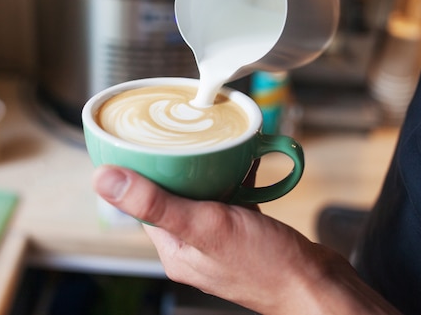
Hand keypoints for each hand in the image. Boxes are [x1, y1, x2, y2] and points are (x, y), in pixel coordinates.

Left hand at [93, 165, 401, 314]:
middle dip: (179, 164)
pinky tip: (243, 161)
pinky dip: (234, 177)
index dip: (141, 172)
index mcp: (174, 248)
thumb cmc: (267, 266)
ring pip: (203, 193)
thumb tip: (103, 180)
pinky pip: (229, 196)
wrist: (317, 284)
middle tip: (184, 135)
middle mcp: (192, 244)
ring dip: (208, 169)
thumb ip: (156, 203)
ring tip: (215, 144)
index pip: (144, 203)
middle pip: (173, 194)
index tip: (142, 142)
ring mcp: (219, 238)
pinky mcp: (243, 230)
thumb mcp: (205, 226)